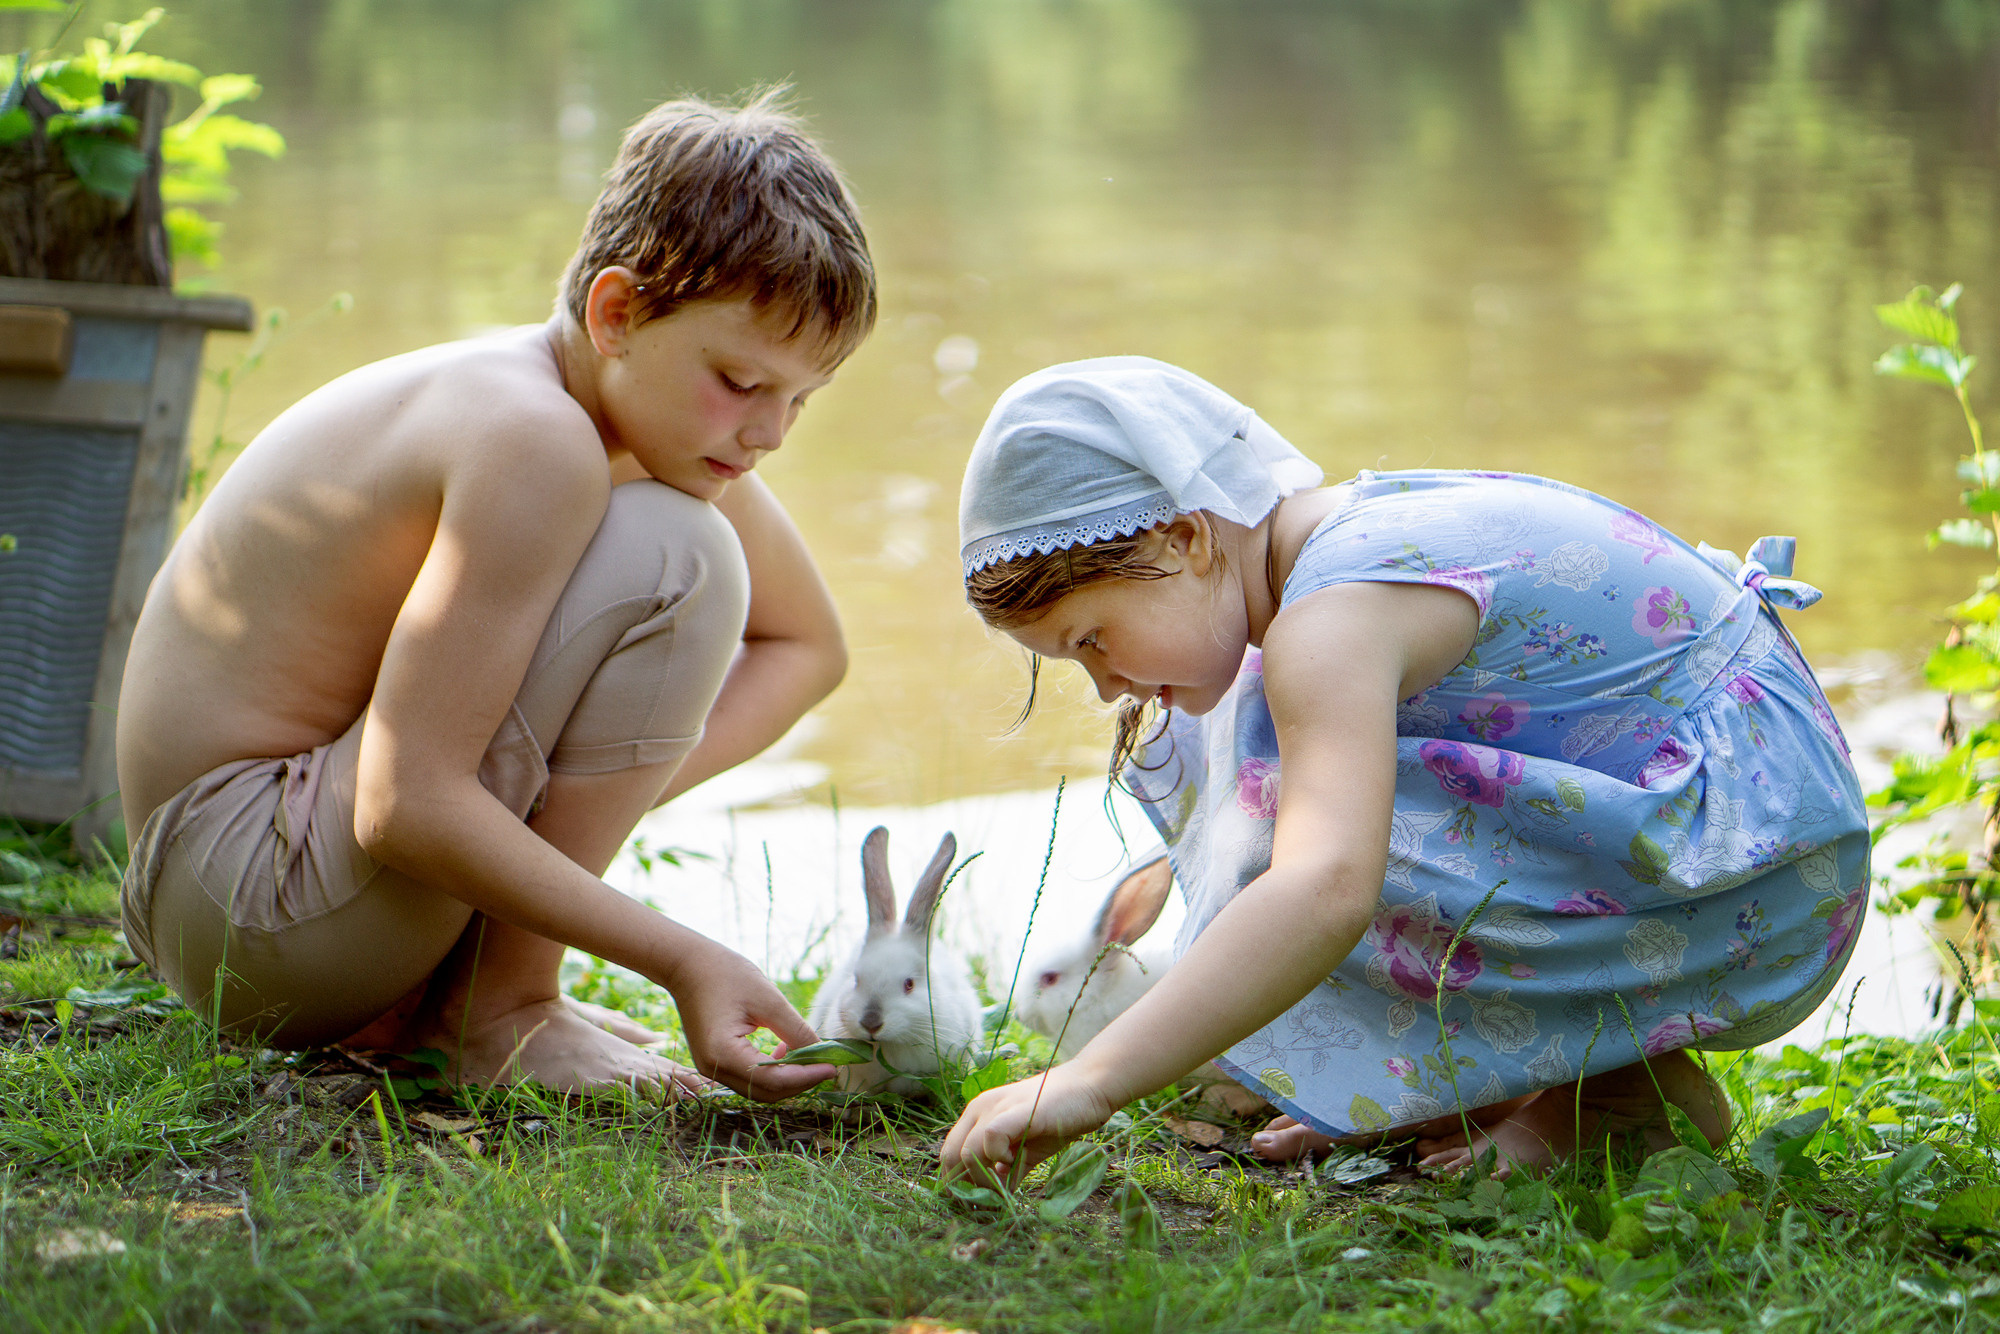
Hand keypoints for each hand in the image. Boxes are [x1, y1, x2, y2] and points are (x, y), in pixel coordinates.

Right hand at [665, 942, 834, 1099]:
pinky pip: (749, 1077)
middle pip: (766, 1092)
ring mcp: (711, 1068)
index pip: (774, 1079)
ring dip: (787, 1077)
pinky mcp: (714, 1062)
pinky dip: (771, 1071)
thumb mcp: (768, 999)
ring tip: (808, 1054)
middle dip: (800, 1082)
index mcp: (724, 1054)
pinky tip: (784, 1050)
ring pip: (758, 1088)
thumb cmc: (726, 974)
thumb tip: (822, 1053)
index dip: (806, 1076)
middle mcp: (714, 1068)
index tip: (832, 1067)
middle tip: (827, 1065)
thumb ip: (796, 1030)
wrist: (687, 965)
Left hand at [940, 1064, 1116, 1183]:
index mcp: (977, 1116)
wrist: (1088, 1088)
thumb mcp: (1026, 1151)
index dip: (959, 1183)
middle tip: (991, 1200)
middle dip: (967, 1187)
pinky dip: (997, 1158)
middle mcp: (979, 1108)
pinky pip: (989, 1138)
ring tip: (1005, 1185)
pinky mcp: (1015, 1110)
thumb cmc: (1058, 1118)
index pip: (949, 1154)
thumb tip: (995, 1198)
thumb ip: (1008, 1172)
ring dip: (982, 1180)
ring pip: (965, 1152)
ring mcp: (995, 1107)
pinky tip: (1014, 1161)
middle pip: (950, 1156)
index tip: (978, 1202)